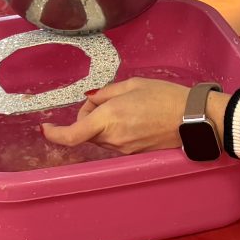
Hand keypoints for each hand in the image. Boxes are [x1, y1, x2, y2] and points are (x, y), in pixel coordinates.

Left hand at [42, 78, 192, 153]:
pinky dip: (114, 131)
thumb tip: (90, 101)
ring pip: (100, 138)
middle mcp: (113, 138)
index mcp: (109, 118)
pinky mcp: (134, 154)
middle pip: (86, 132)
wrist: (193, 118)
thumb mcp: (133, 85)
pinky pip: (114, 143)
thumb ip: (105, 93)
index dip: (54, 134)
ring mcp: (123, 149)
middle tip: (104, 100)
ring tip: (126, 107)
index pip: (71, 135)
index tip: (46, 128)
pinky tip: (134, 118)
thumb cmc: (165, 96)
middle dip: (87, 117)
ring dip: (101, 124)